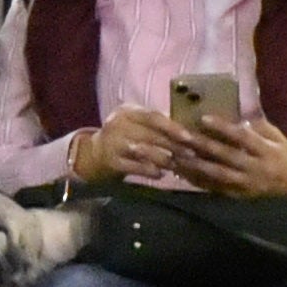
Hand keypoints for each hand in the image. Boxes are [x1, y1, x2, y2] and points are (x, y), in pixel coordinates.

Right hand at [68, 106, 190, 187]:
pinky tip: (160, 174)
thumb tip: (189, 130)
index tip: (190, 137)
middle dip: (173, 146)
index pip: (152, 117)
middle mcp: (116, 125)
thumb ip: (157, 124)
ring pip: (142, 151)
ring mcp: (111, 144)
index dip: (172, 127)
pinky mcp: (110, 161)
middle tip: (191, 154)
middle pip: (149, 135)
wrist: (95, 152)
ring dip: (163, 159)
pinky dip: (148, 171)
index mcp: (126, 111)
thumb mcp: (136, 122)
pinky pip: (133, 167)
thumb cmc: (126, 135)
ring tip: (176, 165)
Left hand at [164, 112, 286, 196]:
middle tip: (182, 136)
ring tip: (177, 155)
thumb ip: (258, 126)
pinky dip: (199, 180)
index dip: (223, 127)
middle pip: (227, 156)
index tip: (203, 118)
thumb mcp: (276, 138)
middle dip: (203, 146)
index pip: (243, 137)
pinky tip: (182, 172)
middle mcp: (256, 168)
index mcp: (267, 150)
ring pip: (218, 174)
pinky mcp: (238, 195)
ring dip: (196, 165)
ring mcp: (246, 183)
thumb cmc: (281, 155)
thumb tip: (237, 110)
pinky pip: (215, 188)